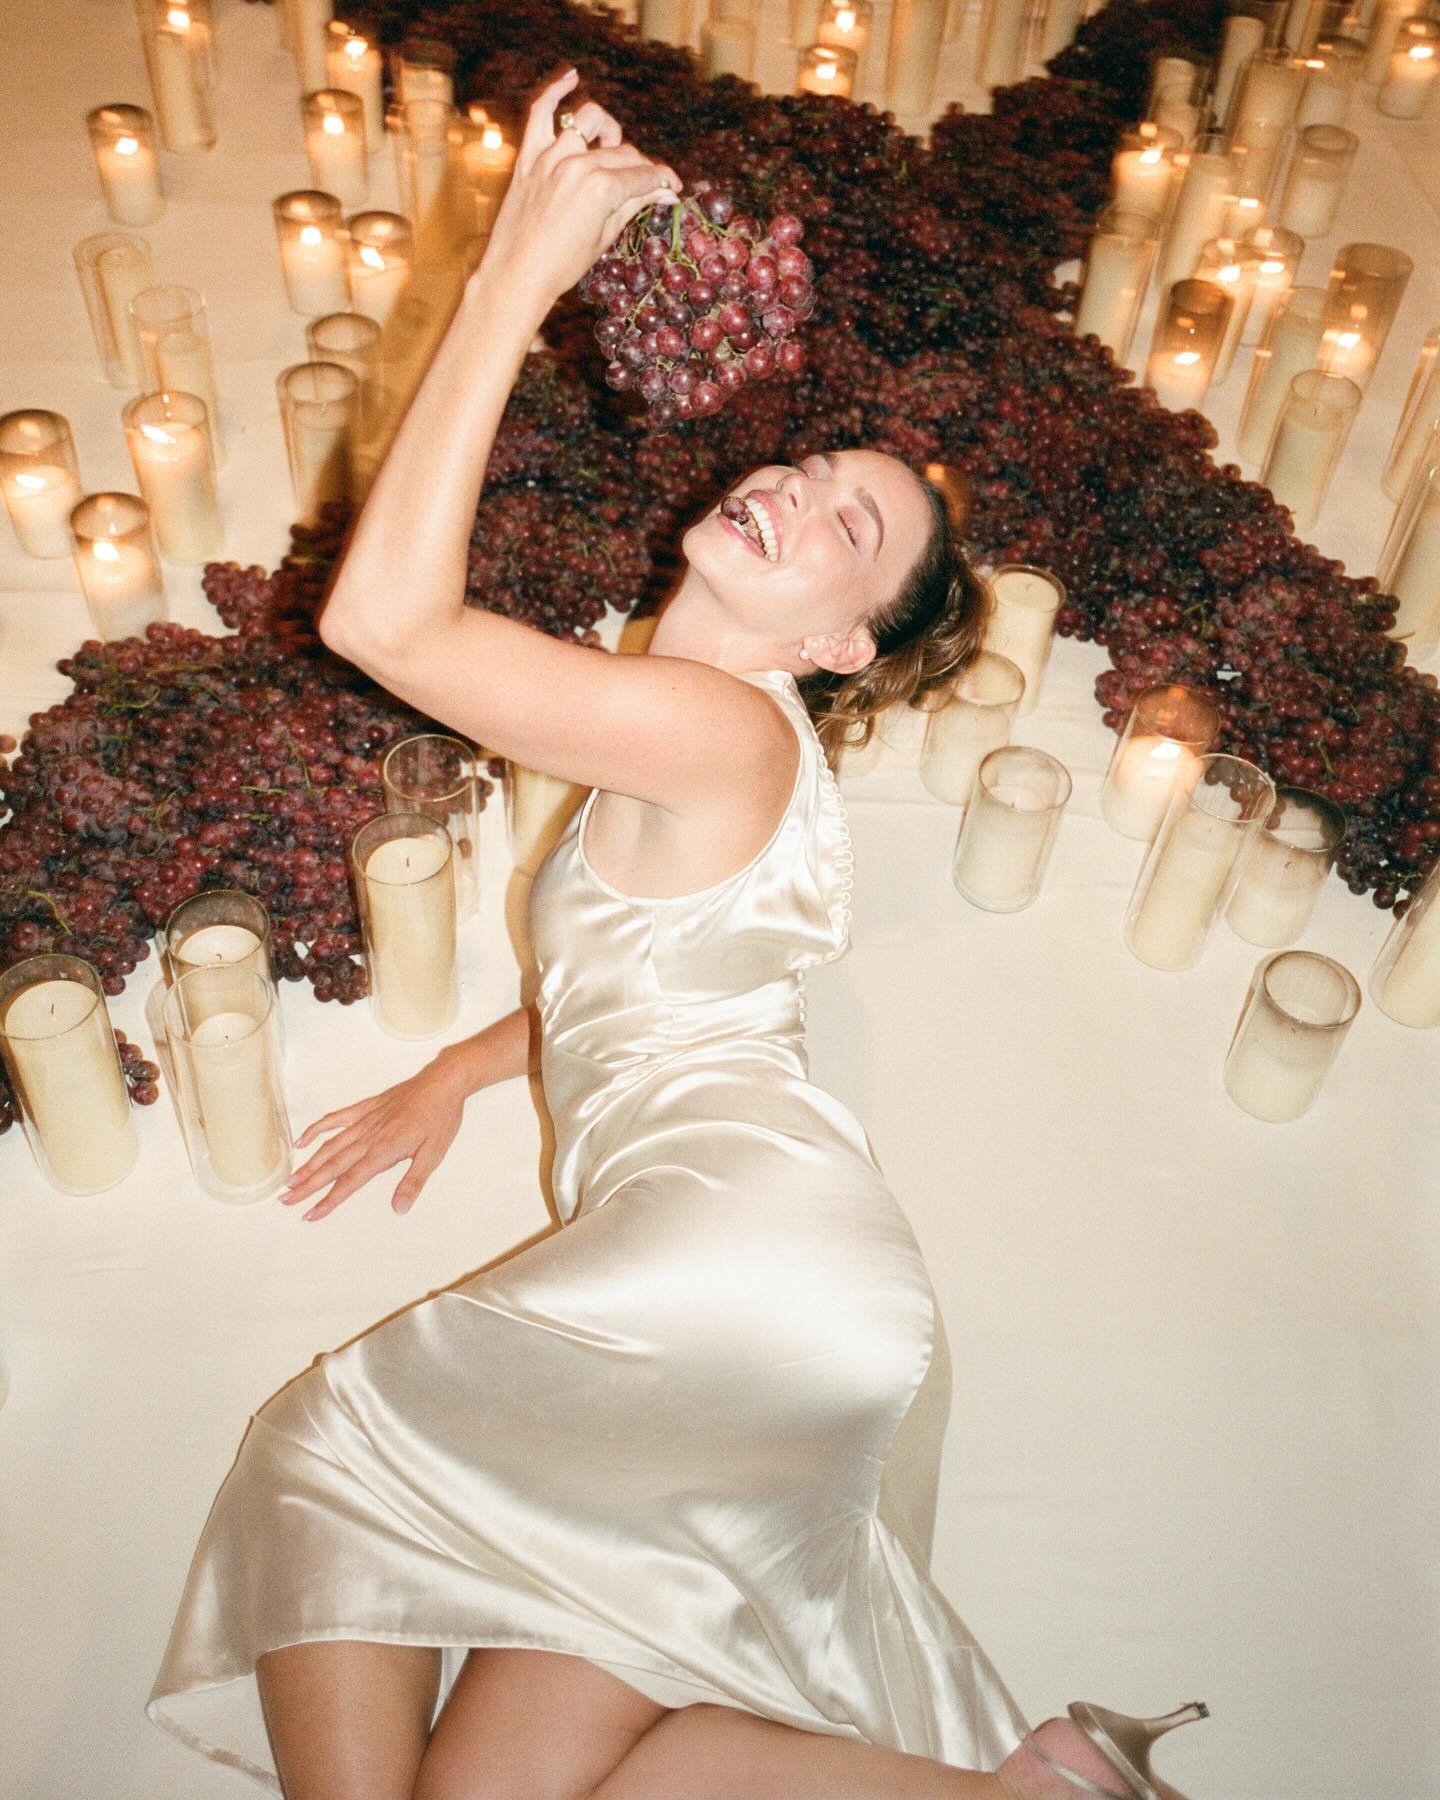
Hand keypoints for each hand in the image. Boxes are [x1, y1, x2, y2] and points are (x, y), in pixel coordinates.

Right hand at [281, 1062, 467, 1220]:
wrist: (442, 1083)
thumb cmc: (440, 1118)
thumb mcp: (433, 1154)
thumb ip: (413, 1182)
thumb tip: (399, 1208)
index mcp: (384, 1151)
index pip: (350, 1181)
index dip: (329, 1200)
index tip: (311, 1214)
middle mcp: (368, 1137)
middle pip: (332, 1166)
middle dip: (308, 1186)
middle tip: (286, 1201)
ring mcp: (364, 1120)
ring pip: (329, 1146)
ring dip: (308, 1164)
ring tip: (290, 1181)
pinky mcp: (365, 1107)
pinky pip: (335, 1119)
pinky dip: (317, 1129)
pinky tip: (302, 1140)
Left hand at [480, 67, 680, 311]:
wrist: (516, 275)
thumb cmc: (563, 266)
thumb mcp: (605, 237)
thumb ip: (634, 206)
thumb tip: (665, 193)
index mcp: (602, 189)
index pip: (643, 175)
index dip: (663, 181)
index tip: (673, 187)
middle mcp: (578, 165)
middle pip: (622, 152)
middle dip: (640, 168)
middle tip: (644, 185)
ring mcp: (551, 156)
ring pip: (590, 121)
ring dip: (608, 130)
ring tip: (610, 147)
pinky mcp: (529, 156)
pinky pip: (541, 111)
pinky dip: (556, 90)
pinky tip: (572, 77)